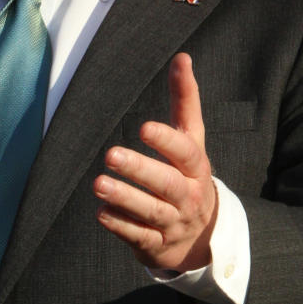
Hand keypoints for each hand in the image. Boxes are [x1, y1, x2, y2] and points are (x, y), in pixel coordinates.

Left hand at [93, 52, 217, 271]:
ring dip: (125, 198)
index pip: (186, 152)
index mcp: (196, 168)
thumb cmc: (189, 176)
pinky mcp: (157, 245)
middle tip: (110, 154)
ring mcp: (173, 223)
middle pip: (167, 183)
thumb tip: (182, 57)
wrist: (203, 236)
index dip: (167, 141)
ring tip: (99, 184)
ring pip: (151, 212)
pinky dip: (121, 225)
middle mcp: (188, 196)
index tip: (144, 127)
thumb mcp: (192, 140)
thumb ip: (185, 101)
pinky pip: (140, 236)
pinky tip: (102, 212)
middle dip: (140, 170)